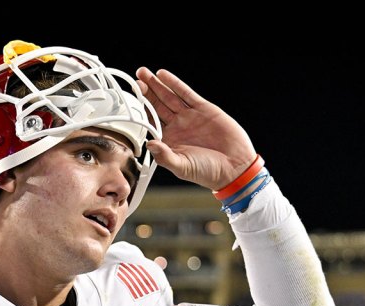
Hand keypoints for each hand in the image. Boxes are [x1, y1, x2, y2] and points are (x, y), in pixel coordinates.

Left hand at [136, 67, 256, 190]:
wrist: (235, 166)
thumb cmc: (207, 172)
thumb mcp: (182, 167)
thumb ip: (165, 156)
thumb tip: (150, 144)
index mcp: (169, 140)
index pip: (150, 122)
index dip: (140, 110)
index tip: (129, 100)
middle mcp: (177, 126)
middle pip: (157, 105)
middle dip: (146, 92)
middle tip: (135, 80)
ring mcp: (190, 116)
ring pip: (169, 96)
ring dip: (157, 85)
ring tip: (144, 73)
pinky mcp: (204, 109)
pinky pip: (186, 93)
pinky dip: (174, 84)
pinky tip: (163, 75)